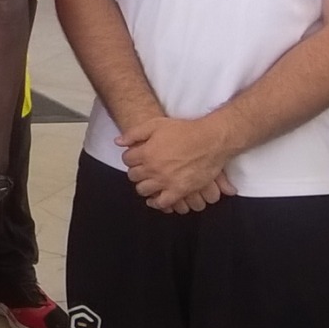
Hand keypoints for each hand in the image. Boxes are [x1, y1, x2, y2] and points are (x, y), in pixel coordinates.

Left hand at [119, 116, 236, 212]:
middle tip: (142, 168)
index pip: (127, 160)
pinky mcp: (179, 191)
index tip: (136, 156)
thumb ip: (135, 133)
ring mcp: (166, 182)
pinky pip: (162, 203)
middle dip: (135, 171)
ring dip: (144, 185)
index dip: (130, 157)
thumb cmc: (184, 130)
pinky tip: (155, 198)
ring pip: (143, 190)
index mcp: (146, 153)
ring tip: (149, 181)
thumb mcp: (157, 124)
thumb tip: (117, 142)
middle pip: (133, 176)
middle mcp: (153, 169)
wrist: (210, 140)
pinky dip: (156, 202)